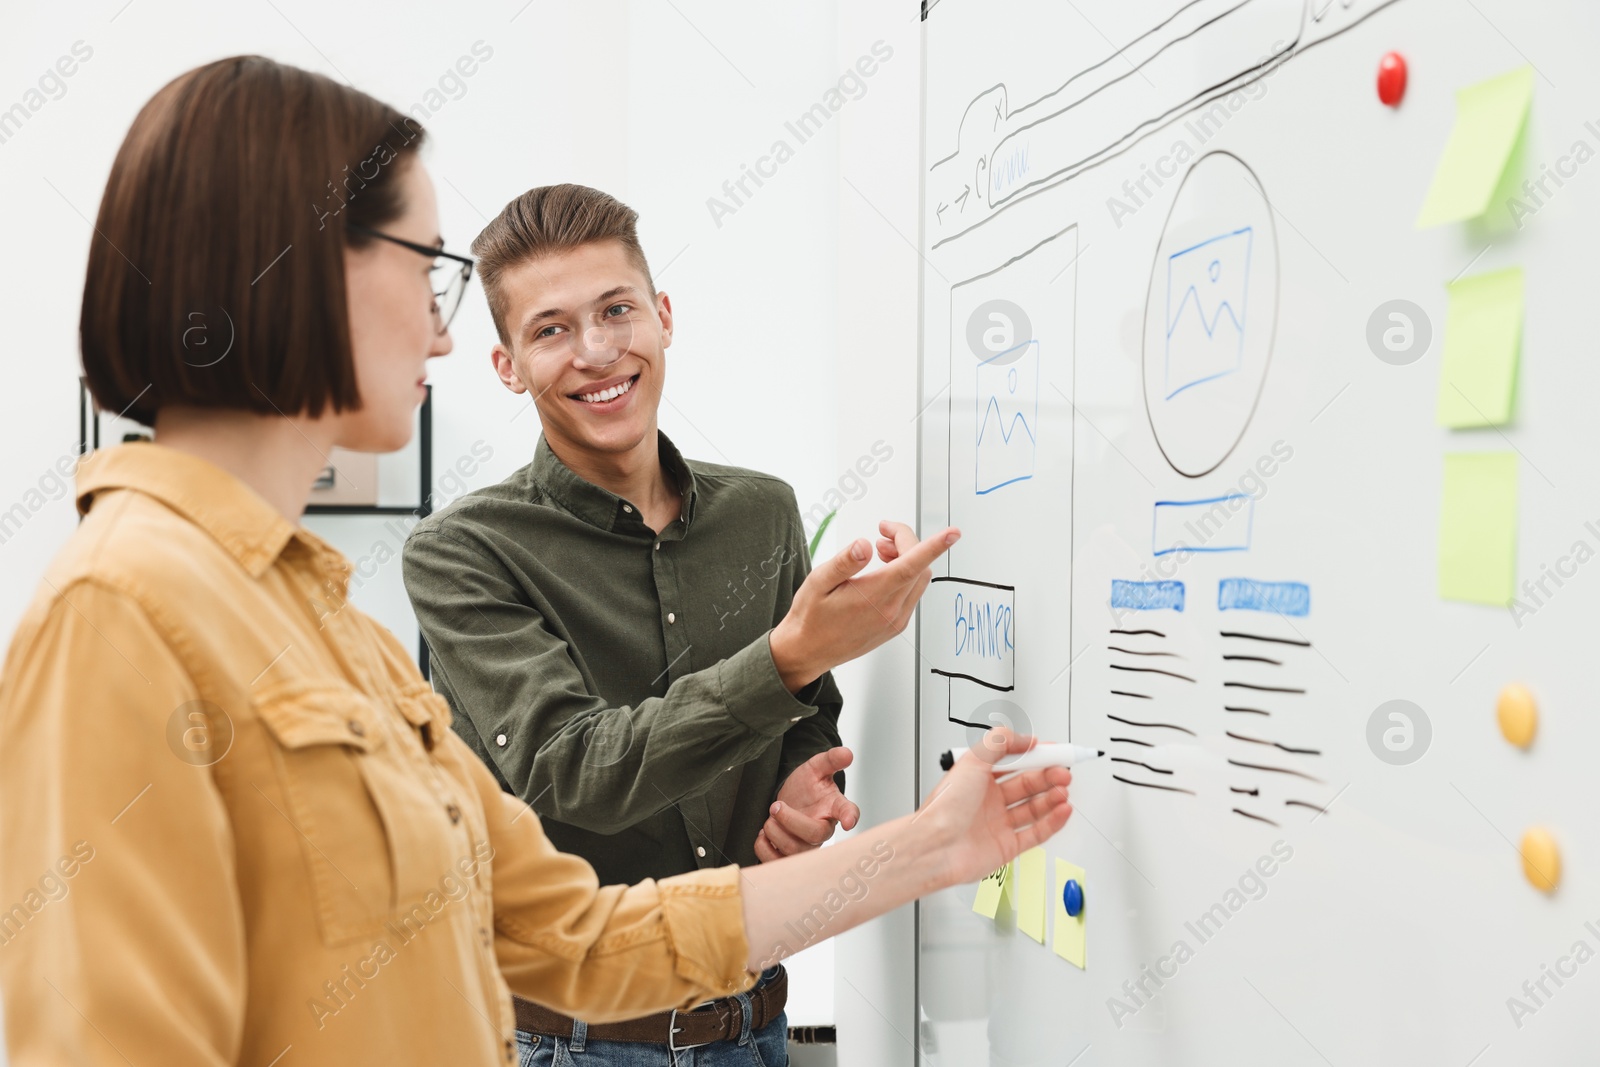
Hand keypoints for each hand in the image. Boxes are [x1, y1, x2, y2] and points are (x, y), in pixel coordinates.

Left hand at [754, 747, 860, 861]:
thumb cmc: (807, 787)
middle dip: (790, 820)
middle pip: (815, 835)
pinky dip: (763, 847)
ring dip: (775, 833)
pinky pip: (775, 861)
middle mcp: (822, 830)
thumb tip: (847, 753)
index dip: (850, 817)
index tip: (849, 821)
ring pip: (794, 851)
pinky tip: (763, 835)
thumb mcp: (816, 768)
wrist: (790, 801)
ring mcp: (807, 847)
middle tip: (776, 806)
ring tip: (770, 819)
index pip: (847, 812)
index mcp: (834, 808)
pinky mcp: (788, 858)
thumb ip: (831, 760)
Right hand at [769, 521, 958, 690]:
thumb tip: (864, 545)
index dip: (935, 546)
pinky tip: (882, 572)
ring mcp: (896, 620)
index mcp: (874, 596)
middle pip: (919, 567)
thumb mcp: (818, 582)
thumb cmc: (811, 617)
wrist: (807, 651)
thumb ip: (844, 562)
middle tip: (883, 534)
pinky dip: (905, 576)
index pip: (913, 565)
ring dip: (907, 559)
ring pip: (918, 581)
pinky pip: (911, 594)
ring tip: (880, 551)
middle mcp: (891, 611)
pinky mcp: (895, 626)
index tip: (952, 533)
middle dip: (906, 543)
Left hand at [916, 727, 1073, 886]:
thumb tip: (1026, 739)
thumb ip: (1000, 742)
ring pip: (1034, 807)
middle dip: (1048, 776)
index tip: (1055, 751)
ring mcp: (998, 823)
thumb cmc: (944, 807)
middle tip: (1063, 772)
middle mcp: (988, 799)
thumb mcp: (972, 759)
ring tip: (1063, 791)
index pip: (1015, 761)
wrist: (936, 846)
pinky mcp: (1007, 846)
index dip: (1036, 756)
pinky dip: (1053, 822)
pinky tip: (1062, 810)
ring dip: (1052, 797)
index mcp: (979, 777)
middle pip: (1028, 783)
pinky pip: (1036, 832)